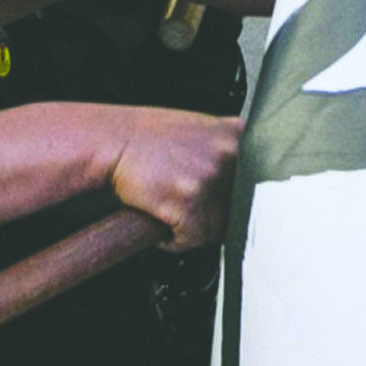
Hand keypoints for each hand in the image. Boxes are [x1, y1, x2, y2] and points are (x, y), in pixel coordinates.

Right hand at [105, 108, 239, 250]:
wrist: (111, 141)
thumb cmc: (148, 137)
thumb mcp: (199, 126)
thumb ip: (227, 144)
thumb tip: (250, 173)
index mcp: (235, 135)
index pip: (254, 182)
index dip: (238, 198)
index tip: (227, 204)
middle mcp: (227, 155)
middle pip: (237, 207)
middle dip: (215, 214)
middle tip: (192, 209)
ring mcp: (209, 179)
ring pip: (215, 227)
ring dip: (193, 229)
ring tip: (171, 213)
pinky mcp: (188, 204)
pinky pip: (190, 239)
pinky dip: (174, 239)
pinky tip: (160, 222)